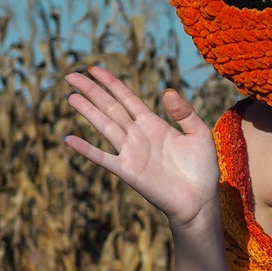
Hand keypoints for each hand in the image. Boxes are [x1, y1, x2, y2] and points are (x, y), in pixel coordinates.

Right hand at [63, 66, 219, 228]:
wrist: (199, 200)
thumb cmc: (202, 169)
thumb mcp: (199, 134)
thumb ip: (184, 112)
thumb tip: (167, 91)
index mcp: (153, 123)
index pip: (127, 98)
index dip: (111, 83)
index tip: (94, 69)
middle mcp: (138, 135)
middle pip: (110, 108)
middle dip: (91, 91)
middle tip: (71, 76)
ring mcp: (131, 152)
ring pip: (104, 126)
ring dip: (87, 112)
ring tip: (71, 97)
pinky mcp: (128, 171)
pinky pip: (103, 158)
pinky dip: (86, 150)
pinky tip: (70, 140)